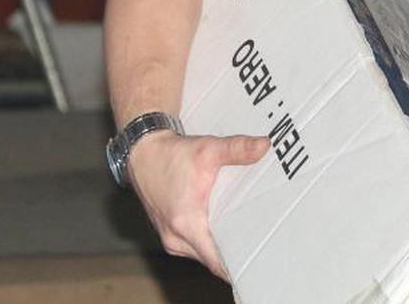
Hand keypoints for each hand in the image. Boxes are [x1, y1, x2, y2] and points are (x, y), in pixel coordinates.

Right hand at [128, 129, 270, 278]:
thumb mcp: (208, 149)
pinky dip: (209, 240)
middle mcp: (176, 238)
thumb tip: (264, 146)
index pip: (216, 260)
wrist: (143, 154)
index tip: (259, 257)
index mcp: (186, 223)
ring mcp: (171, 239)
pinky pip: (195, 247)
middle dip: (235, 252)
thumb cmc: (171, 156)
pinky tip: (226, 227)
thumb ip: (237, 149)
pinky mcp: (170, 235)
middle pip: (213, 258)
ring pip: (203, 253)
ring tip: (248, 233)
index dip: (238, 263)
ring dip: (221, 246)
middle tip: (262, 240)